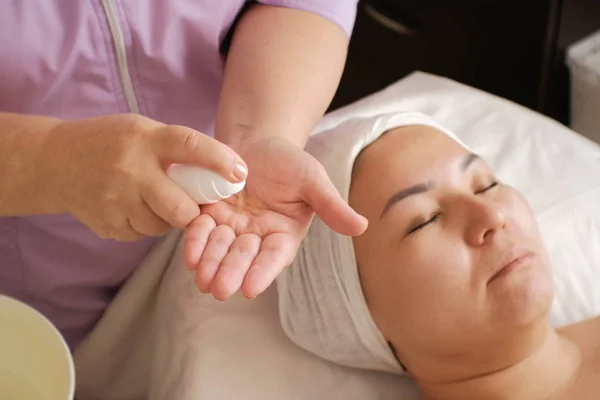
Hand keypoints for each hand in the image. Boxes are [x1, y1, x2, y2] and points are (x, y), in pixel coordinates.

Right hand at [38, 114, 246, 240]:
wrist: (55, 162)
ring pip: (163, 226)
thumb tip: (223, 170)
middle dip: (193, 211)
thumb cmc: (111, 142)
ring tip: (154, 198)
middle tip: (193, 203)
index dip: (219, 160)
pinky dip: (146, 224)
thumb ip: (177, 149)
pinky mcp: (108, 225)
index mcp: (145, 140)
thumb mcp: (144, 131)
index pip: (189, 147)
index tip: (241, 173)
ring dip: (168, 217)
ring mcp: (116, 202)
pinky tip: (134, 206)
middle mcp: (131, 171)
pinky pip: (143, 234)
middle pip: (181, 209)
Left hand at [183, 137, 367, 299]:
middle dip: (231, 272)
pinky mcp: (210, 215)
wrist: (256, 139)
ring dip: (210, 264)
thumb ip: (332, 205)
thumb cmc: (289, 160)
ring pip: (220, 249)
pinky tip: (189, 254)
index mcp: (283, 233)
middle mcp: (256, 236)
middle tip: (218, 290)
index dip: (262, 272)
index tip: (249, 289)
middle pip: (243, 258)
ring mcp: (231, 227)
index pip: (273, 257)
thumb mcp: (313, 179)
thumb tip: (363, 227)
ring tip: (200, 278)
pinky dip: (195, 242)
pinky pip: (201, 231)